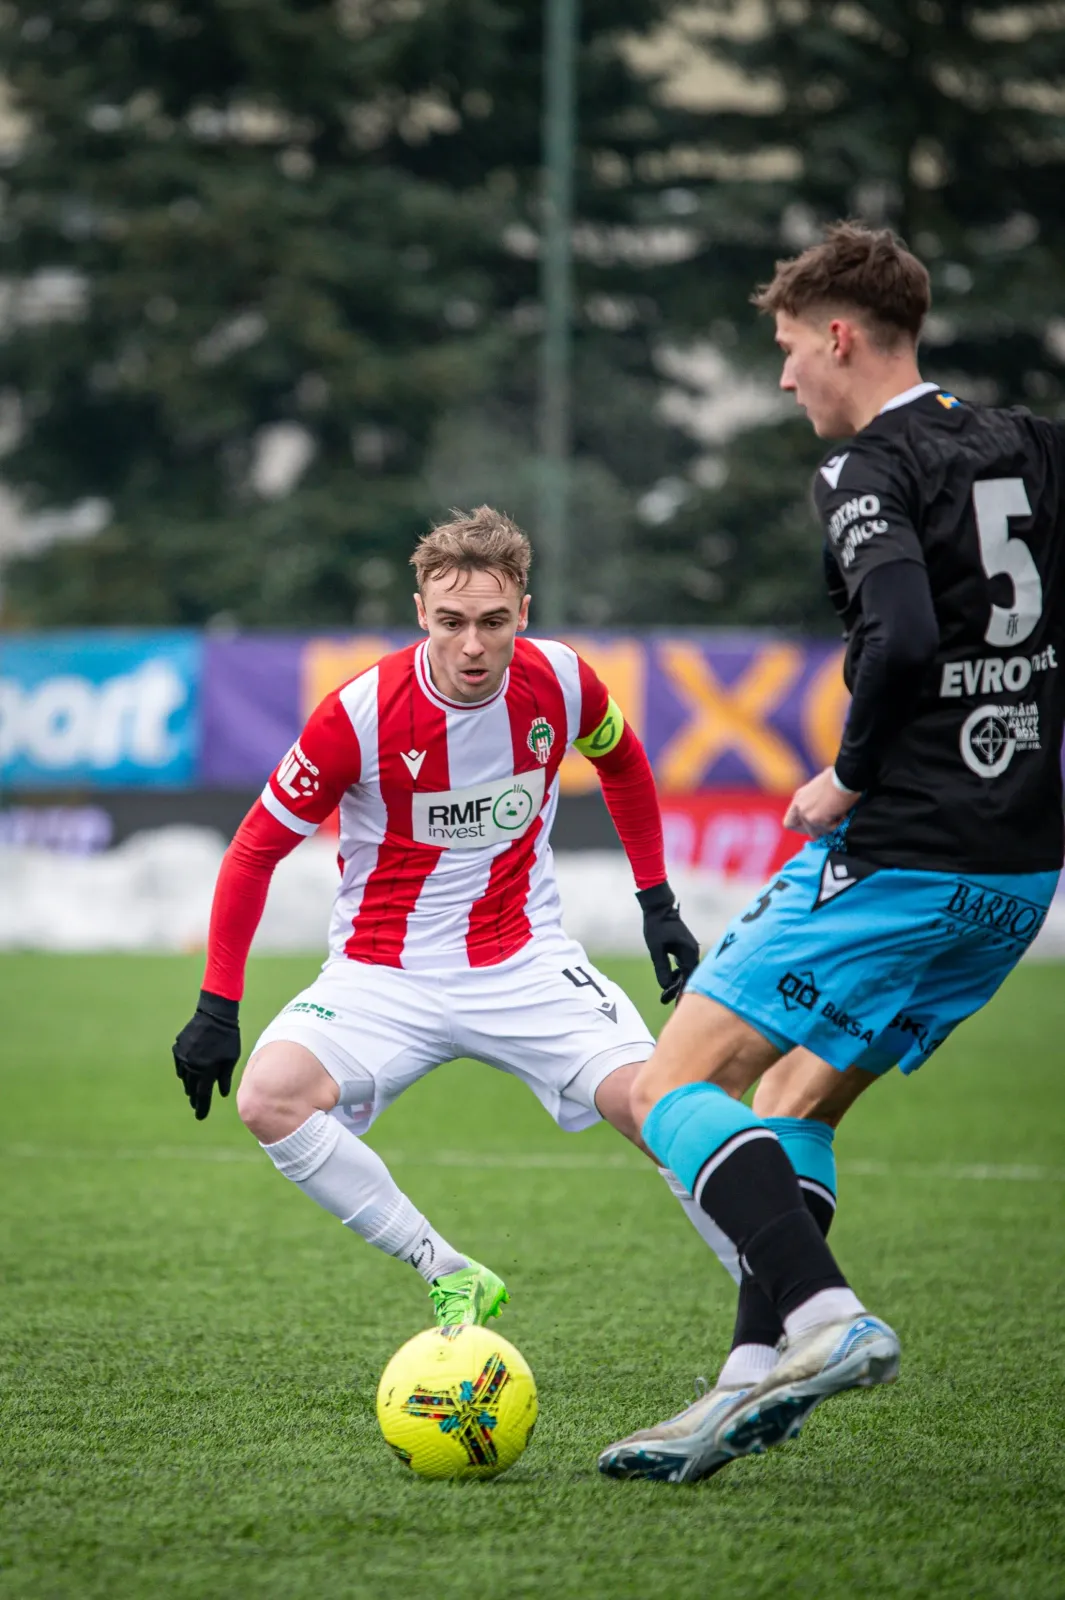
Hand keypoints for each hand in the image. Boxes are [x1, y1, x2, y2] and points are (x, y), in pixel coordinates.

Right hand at [173, 991, 240, 1120]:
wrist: (214, 1014)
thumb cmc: (228, 1037)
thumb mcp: (231, 1058)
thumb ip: (225, 1077)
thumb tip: (221, 1093)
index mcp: (206, 1070)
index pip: (202, 1094)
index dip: (202, 1107)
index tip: (200, 1117)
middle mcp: (191, 1066)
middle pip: (192, 1088)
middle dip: (195, 1098)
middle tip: (197, 1106)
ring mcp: (183, 1057)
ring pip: (185, 1078)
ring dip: (190, 1085)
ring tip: (194, 1092)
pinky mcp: (178, 1048)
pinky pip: (180, 1065)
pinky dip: (185, 1071)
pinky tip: (189, 1074)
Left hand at [636, 881, 700, 1003]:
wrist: (659, 907)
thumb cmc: (656, 926)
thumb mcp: (655, 948)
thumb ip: (661, 967)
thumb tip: (664, 986)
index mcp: (689, 952)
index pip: (687, 978)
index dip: (681, 992)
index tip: (676, 1006)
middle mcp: (693, 952)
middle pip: (689, 977)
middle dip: (679, 990)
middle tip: (668, 1004)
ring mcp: (690, 950)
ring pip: (686, 972)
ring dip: (678, 983)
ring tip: (666, 996)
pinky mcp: (684, 949)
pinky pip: (684, 966)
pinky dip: (678, 974)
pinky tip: (670, 982)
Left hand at [783, 767, 859, 837]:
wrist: (845, 777)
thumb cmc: (838, 779)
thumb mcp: (818, 789)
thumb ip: (813, 802)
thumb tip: (821, 812)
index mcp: (798, 798)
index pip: (789, 822)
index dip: (800, 827)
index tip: (812, 826)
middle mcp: (799, 807)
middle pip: (803, 830)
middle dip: (817, 830)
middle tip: (829, 823)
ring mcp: (806, 815)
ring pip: (817, 833)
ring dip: (829, 827)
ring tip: (839, 814)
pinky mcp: (816, 820)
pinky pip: (829, 830)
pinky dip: (838, 824)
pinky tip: (843, 813)